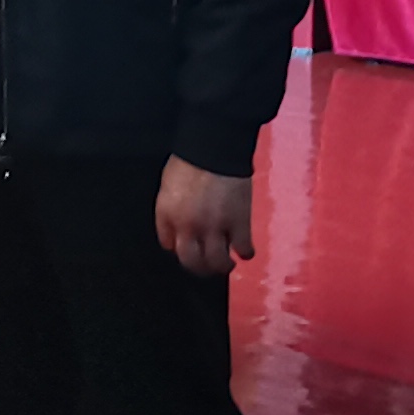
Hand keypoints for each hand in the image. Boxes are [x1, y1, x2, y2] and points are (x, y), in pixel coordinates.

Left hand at [157, 159, 252, 274]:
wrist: (216, 147)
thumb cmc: (190, 159)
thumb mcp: (168, 184)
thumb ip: (170, 207)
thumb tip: (178, 224)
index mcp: (167, 215)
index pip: (168, 245)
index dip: (179, 248)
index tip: (188, 247)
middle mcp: (188, 227)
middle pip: (191, 262)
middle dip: (199, 267)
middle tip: (207, 265)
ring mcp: (214, 228)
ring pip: (217, 262)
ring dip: (222, 266)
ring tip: (227, 264)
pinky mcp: (239, 223)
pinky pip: (243, 248)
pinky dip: (246, 252)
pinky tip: (245, 251)